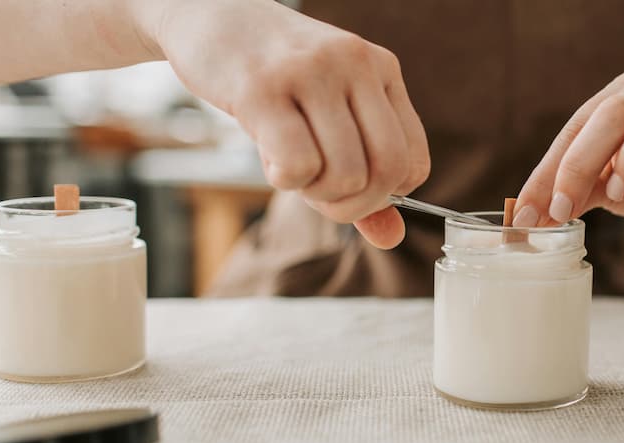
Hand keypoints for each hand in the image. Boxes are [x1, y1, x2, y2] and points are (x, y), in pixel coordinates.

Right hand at [155, 0, 429, 247]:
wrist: (209, 13)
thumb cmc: (276, 75)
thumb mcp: (331, 114)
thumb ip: (364, 177)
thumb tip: (392, 238)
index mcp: (382, 70)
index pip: (414, 162)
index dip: (383, 196)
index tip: (351, 190)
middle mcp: (355, 65)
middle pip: (385, 172)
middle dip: (352, 204)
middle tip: (318, 191)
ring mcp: (311, 73)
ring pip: (344, 174)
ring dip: (313, 191)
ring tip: (288, 163)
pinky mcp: (261, 88)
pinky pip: (297, 166)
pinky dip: (284, 180)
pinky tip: (268, 155)